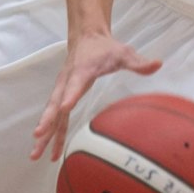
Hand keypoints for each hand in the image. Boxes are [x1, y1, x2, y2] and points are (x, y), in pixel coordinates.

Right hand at [29, 33, 162, 161]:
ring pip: (52, 115)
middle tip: (38, 135)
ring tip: (35, 155)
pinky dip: (52, 135)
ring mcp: (62, 91)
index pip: (75, 84)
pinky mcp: (63, 97)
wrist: (86, 37)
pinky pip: (57, 119)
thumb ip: (138, 62)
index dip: (71, 95)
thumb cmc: (105, 47)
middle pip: (55, 103)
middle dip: (47, 120)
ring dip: (44, 134)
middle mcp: (67, 82)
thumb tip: (158, 64)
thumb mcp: (124, 52)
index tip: (65, 107)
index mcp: (81, 71)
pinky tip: (50, 153)